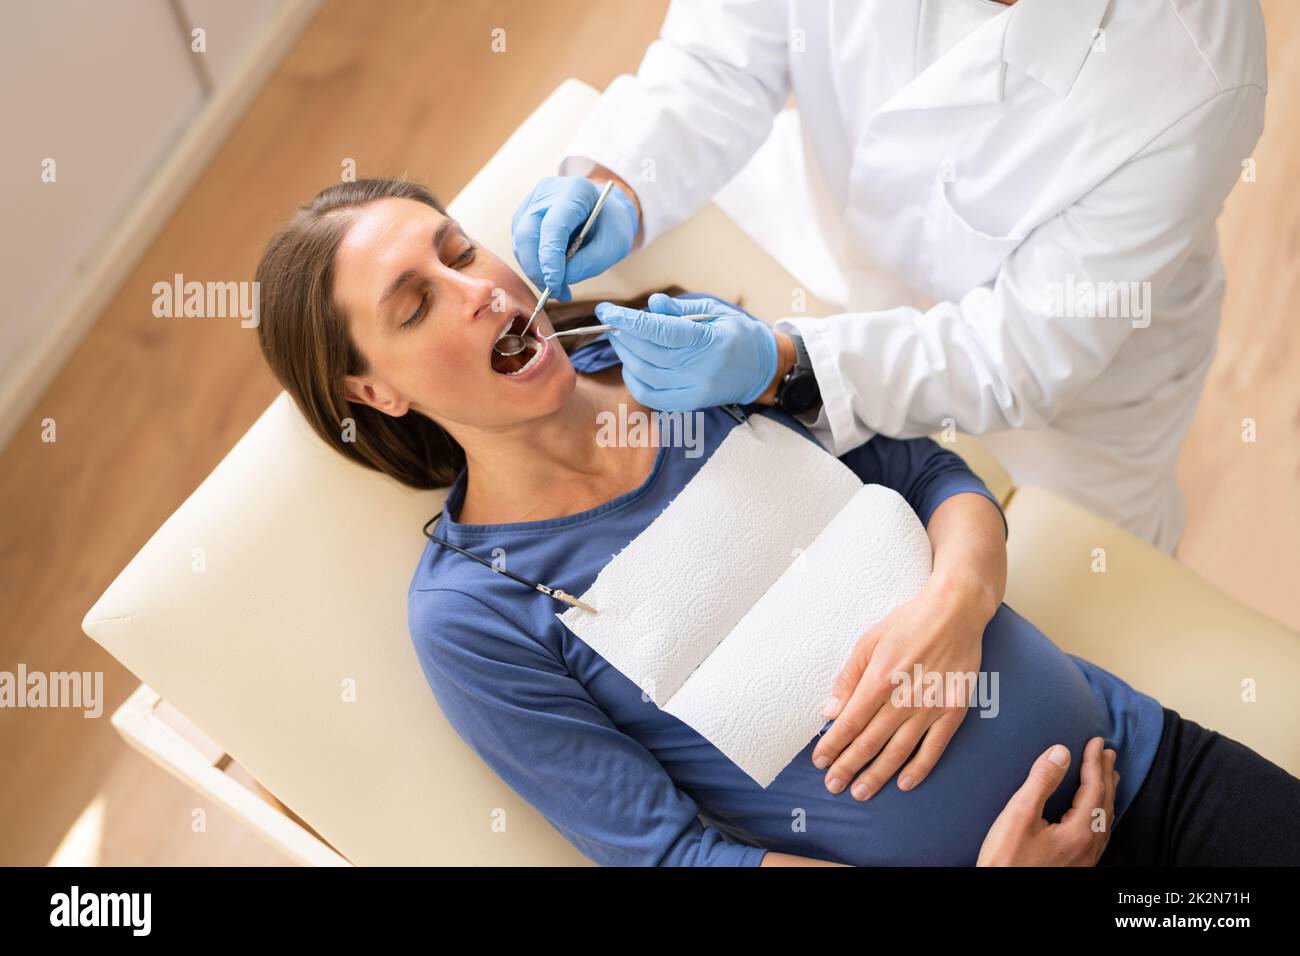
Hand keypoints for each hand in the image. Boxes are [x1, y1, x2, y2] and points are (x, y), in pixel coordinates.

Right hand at [511, 176, 638, 300]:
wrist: (603, 211)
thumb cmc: (611, 225)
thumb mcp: (614, 245)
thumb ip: (589, 263)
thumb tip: (560, 280)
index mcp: (574, 192)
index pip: (553, 227)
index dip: (550, 258)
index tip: (554, 284)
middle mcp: (546, 192)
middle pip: (527, 234)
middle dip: (537, 269)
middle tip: (554, 292)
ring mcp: (530, 203)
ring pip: (520, 243)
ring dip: (535, 271)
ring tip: (557, 288)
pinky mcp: (523, 217)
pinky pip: (520, 246)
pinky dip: (533, 266)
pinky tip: (550, 276)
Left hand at [594, 294, 777, 409]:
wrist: (763, 369)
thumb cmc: (739, 334)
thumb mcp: (716, 311)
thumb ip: (681, 308)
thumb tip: (652, 304)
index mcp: (710, 341)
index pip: (661, 331)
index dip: (629, 322)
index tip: (607, 311)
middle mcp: (702, 370)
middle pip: (649, 353)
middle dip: (624, 337)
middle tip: (612, 323)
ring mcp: (695, 391)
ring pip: (646, 374)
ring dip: (626, 356)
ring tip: (620, 340)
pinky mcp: (690, 404)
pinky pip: (651, 396)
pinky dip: (634, 380)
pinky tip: (630, 365)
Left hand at [810, 578, 989, 798]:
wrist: (955, 613)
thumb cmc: (908, 623)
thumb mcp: (868, 641)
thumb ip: (848, 678)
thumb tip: (830, 712)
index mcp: (878, 681)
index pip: (848, 724)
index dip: (832, 746)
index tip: (819, 762)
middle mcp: (903, 700)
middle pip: (869, 743)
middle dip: (847, 767)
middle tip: (833, 786)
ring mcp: (930, 708)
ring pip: (898, 752)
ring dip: (877, 775)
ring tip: (861, 793)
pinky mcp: (953, 711)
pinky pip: (934, 748)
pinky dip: (919, 768)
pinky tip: (904, 783)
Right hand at [977, 737, 1117, 865]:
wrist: (1002, 897)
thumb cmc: (1005, 860)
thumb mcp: (1019, 815)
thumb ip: (1041, 781)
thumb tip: (1061, 752)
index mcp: (1079, 831)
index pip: (1094, 788)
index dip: (1095, 762)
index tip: (1096, 741)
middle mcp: (1088, 846)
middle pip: (1105, 803)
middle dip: (1106, 775)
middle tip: (1108, 752)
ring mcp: (1085, 859)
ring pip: (1105, 820)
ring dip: (1107, 794)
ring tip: (1107, 777)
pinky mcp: (1078, 867)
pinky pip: (1099, 834)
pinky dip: (1101, 814)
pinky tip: (1094, 814)